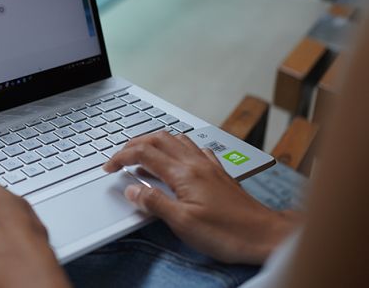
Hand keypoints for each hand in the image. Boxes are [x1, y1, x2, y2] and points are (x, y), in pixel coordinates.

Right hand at [103, 131, 300, 263]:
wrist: (265, 235)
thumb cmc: (228, 233)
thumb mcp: (183, 223)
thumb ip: (155, 203)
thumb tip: (132, 189)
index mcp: (183, 173)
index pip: (144, 154)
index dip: (122, 157)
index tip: (109, 167)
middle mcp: (196, 163)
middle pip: (158, 139)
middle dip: (134, 144)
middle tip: (120, 156)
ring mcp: (208, 165)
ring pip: (176, 139)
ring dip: (154, 141)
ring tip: (142, 153)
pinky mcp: (218, 172)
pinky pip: (194, 148)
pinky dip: (177, 147)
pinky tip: (177, 158)